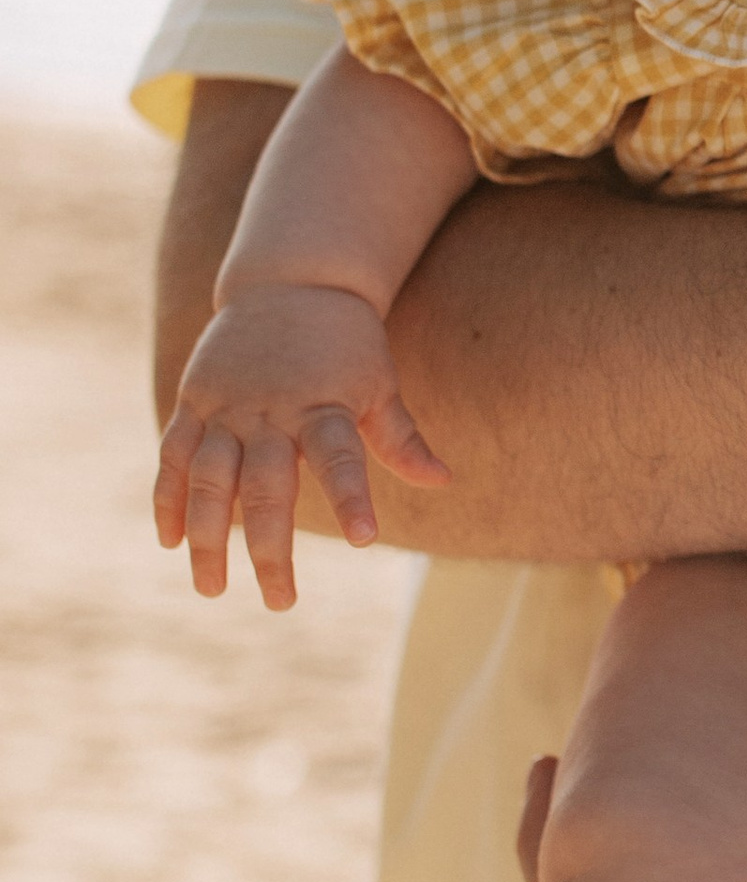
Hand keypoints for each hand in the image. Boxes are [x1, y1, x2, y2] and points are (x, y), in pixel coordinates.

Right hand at [154, 283, 449, 607]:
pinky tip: (169, 541)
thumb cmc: (346, 340)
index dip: (352, 496)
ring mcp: (227, 406)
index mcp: (323, 405)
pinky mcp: (195, 401)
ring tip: (211, 589)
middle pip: (265, 487)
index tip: (365, 539)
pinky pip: (174, 455)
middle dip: (270, 549)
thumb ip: (402, 437)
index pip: (341, 457)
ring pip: (208, 480)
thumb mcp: (381, 382)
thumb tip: (444, 480)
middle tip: (281, 602)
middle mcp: (271, 410)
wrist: (292, 279)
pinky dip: (168, 498)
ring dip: (207, 537)